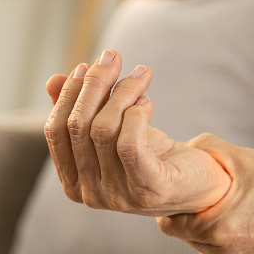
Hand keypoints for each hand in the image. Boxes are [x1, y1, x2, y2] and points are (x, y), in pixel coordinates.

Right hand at [44, 49, 230, 215]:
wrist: (200, 184)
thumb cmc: (153, 155)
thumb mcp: (113, 131)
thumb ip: (83, 110)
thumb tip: (53, 81)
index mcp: (74, 183)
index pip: (56, 131)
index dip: (69, 94)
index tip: (85, 65)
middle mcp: (92, 195)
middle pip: (78, 127)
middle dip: (94, 84)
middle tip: (113, 56)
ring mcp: (119, 197)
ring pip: (104, 130)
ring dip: (122, 91)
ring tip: (140, 76)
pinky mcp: (149, 190)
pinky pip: (129, 144)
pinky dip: (137, 113)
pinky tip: (147, 102)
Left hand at [159, 134, 253, 253]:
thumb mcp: (249, 160)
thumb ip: (210, 148)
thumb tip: (184, 148)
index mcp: (215, 227)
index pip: (169, 224)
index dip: (177, 210)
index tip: (190, 201)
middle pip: (188, 239)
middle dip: (197, 223)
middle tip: (220, 208)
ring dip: (213, 241)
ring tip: (242, 224)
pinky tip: (252, 242)